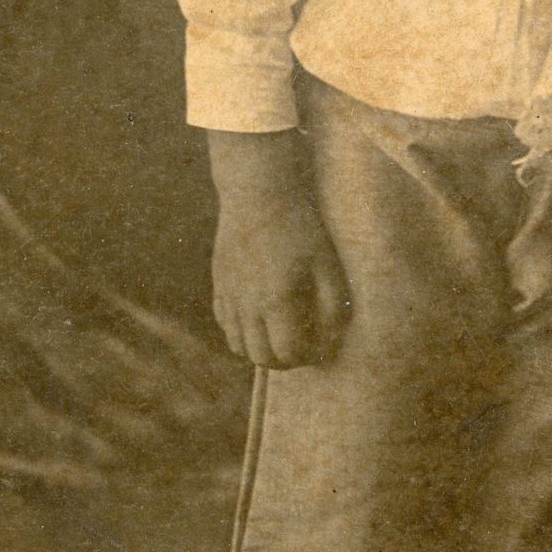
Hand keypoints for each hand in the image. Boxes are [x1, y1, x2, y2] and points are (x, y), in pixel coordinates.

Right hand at [205, 129, 350, 370]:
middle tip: (301, 348)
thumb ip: (333, 305)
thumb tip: (331, 339)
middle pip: (259, 357)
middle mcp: (246, 305)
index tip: (318, 347)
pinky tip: (257, 320)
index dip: (305, 357)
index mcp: (275, 302)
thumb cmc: (299, 225)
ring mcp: (228, 295)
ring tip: (279, 337)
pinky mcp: (218, 282)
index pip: (287, 353)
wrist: (257, 191)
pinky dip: (239, 332)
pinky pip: (224, 323)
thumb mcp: (326, 263)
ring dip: (259, 351)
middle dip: (283, 361)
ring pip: (236, 344)